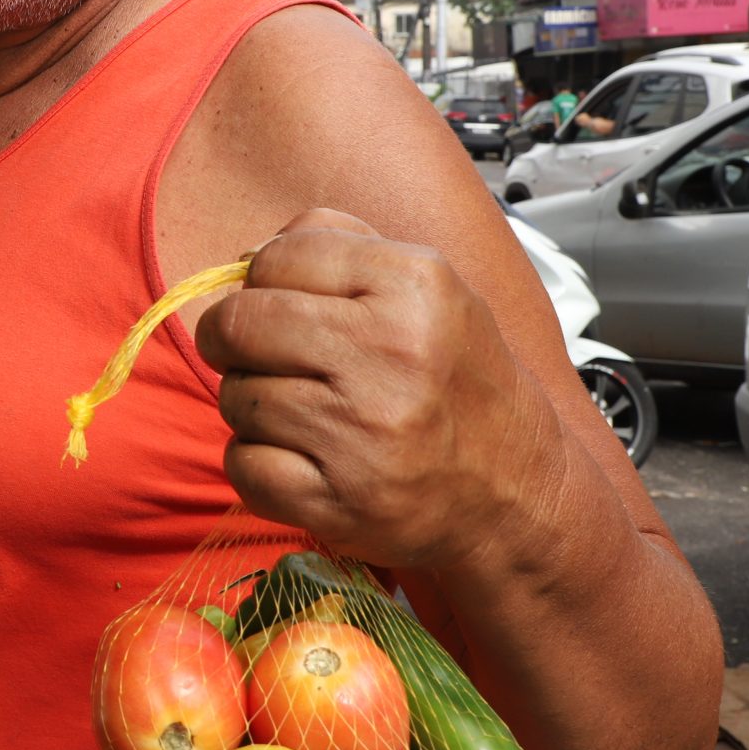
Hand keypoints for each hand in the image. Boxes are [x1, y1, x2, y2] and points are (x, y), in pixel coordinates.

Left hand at [194, 209, 553, 570]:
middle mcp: (388, 354)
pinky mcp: (339, 501)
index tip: (275, 306)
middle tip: (259, 357)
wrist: (517, 491)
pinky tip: (301, 458)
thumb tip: (243, 262)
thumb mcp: (428, 287)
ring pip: (236, 397)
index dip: (260, 282)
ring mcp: (361, 433)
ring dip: (252, 406)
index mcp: (414, 285)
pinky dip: (256, 463)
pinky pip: (242, 464)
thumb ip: (338, 247)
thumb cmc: (457, 381)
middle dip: (232, 340)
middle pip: (239, 324)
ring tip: (302, 414)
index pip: (278, 257)